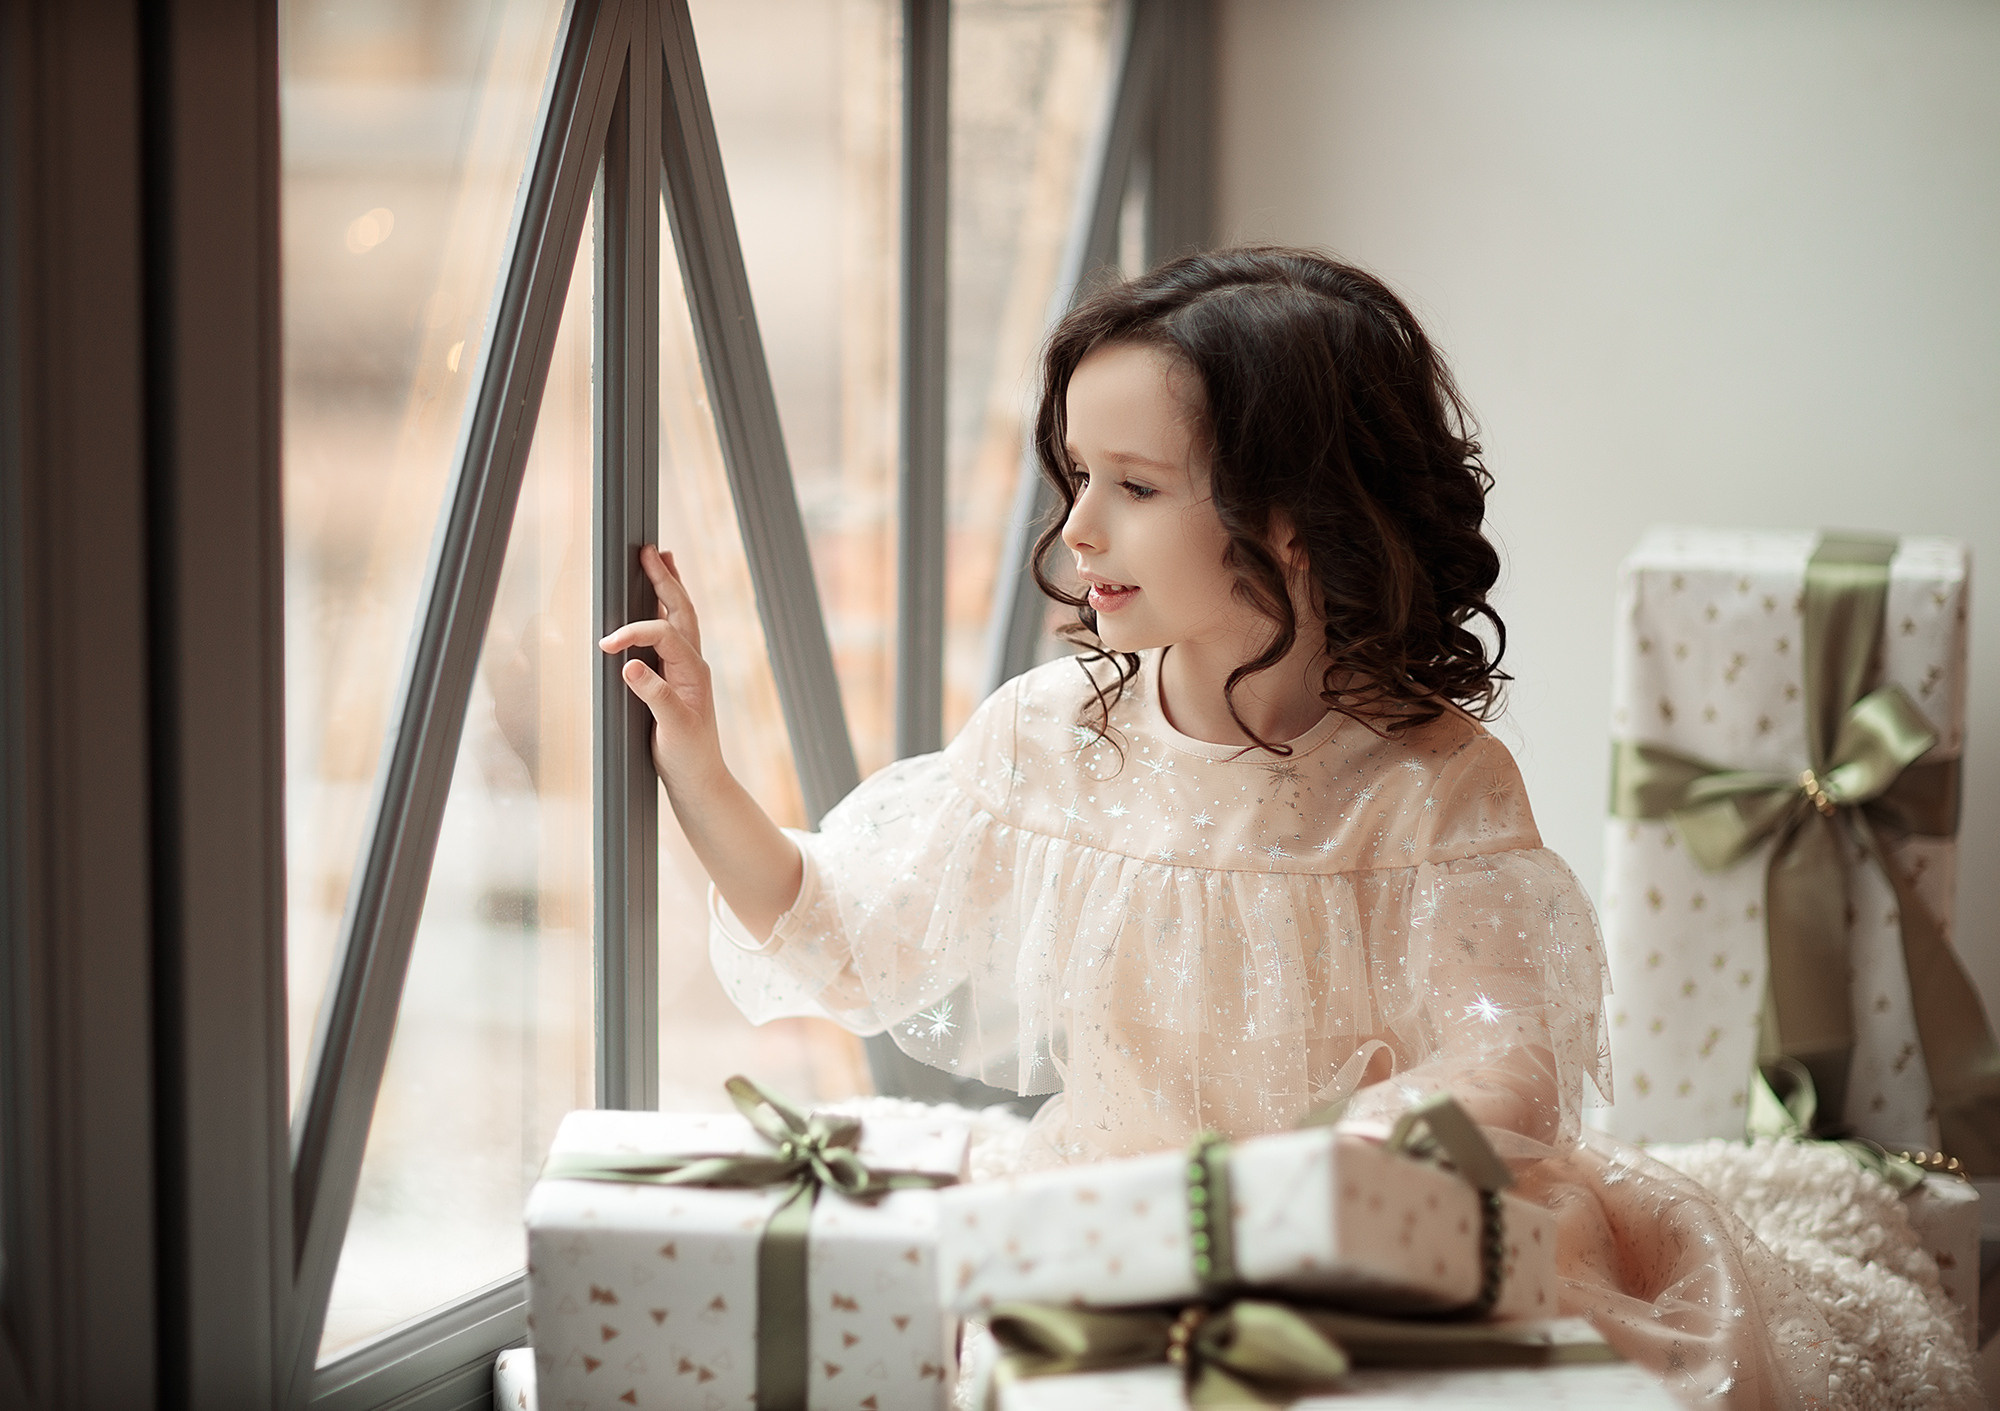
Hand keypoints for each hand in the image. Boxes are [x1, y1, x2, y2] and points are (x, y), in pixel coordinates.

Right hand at [599, 544, 725, 795]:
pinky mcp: (676, 678)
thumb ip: (654, 696)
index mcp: (694, 672)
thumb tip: (629, 665)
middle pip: (681, 611)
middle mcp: (693, 664)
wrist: (700, 780)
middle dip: (665, 579)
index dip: (634, 631)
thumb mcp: (673, 729)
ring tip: (662, 559)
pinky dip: (664, 611)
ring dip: (670, 587)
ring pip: (680, 618)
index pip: (663, 634)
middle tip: (650, 551)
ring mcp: (687, 670)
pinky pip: (672, 634)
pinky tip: (657, 603)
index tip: (606, 645)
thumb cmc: (689, 756)